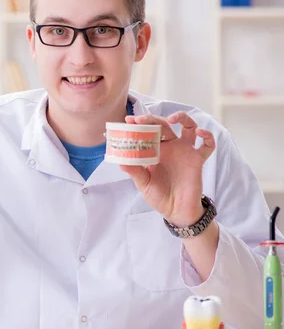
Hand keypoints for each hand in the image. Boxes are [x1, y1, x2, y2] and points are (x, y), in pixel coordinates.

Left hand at [119, 112, 215, 226]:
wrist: (176, 211)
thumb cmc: (158, 196)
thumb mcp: (143, 183)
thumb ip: (135, 172)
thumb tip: (121, 162)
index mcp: (155, 150)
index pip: (148, 131)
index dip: (139, 124)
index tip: (129, 120)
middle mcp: (170, 147)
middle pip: (164, 125)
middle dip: (152, 119)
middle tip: (140, 119)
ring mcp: (185, 151)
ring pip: (188, 126)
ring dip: (182, 118)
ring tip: (172, 119)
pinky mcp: (197, 160)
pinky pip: (208, 145)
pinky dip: (207, 136)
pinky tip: (200, 132)